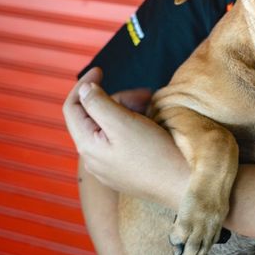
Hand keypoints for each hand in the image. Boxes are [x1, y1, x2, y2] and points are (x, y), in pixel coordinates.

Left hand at [62, 67, 189, 207]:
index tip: (102, 70)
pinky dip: (134, 124)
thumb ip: (99, 103)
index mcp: (88, 145)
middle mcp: (94, 157)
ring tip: (151, 109)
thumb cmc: (153, 153)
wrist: (182, 184)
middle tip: (145, 95)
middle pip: (95, 114)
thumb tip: (84, 89)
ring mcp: (109, 165)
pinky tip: (151, 123)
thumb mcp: (123, 122)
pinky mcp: (126, 169)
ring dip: (129, 110)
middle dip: (118, 99)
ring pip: (111, 125)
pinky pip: (122, 139)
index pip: (72, 107)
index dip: (83, 84)